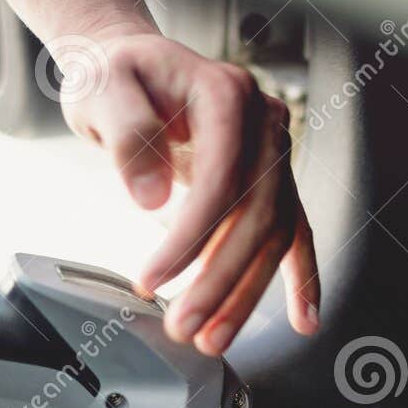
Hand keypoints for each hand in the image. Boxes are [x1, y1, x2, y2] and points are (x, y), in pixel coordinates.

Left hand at [63, 32, 320, 355]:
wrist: (132, 68)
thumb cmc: (118, 76)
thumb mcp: (103, 90)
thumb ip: (127, 135)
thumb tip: (152, 197)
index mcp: (226, 93)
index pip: (223, 178)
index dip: (191, 237)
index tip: (154, 277)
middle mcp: (262, 123)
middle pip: (257, 214)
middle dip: (221, 280)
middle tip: (185, 326)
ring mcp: (272, 153)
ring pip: (274, 234)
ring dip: (246, 294)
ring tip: (213, 339)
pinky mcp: (269, 181)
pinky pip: (294, 232)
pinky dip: (302, 278)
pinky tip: (304, 318)